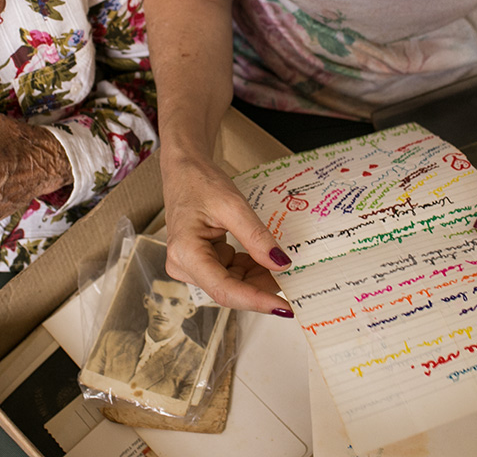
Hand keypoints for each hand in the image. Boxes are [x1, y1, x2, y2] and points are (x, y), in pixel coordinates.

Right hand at [161, 151, 292, 315]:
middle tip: (292, 281)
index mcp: (185, 253)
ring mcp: (191, 265)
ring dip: (257, 276)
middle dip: (261, 287)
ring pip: (232, 283)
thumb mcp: (233, 205)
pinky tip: (263, 258)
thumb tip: (280, 264)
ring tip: (279, 263)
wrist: (185, 170)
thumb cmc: (200, 182)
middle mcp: (183, 265)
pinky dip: (249, 267)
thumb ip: (256, 237)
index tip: (284, 307)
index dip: (256, 301)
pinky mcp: (200, 262)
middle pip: (229, 289)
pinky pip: (229, 272)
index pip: (224, 290)